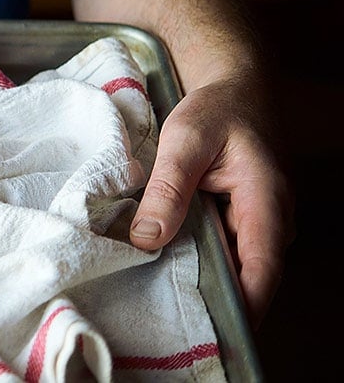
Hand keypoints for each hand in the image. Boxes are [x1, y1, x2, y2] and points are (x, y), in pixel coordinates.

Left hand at [128, 72, 294, 327]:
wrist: (236, 87)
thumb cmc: (216, 109)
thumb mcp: (185, 141)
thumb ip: (168, 188)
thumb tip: (147, 239)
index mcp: (267, 201)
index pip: (262, 269)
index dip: (244, 305)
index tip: (216, 332)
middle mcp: (271, 220)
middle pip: (250, 277)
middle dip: (216, 301)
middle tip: (172, 323)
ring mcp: (259, 222)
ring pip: (235, 266)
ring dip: (205, 280)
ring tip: (162, 301)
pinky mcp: (242, 221)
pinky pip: (225, 252)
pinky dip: (200, 260)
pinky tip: (166, 268)